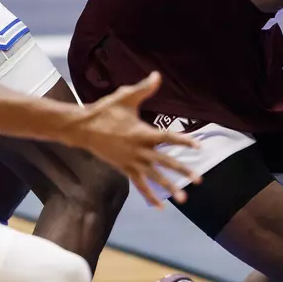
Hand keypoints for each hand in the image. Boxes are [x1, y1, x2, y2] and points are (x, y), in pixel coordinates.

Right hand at [64, 72, 200, 206]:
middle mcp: (138, 150)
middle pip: (165, 161)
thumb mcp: (125, 97)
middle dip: (183, 170)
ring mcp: (131, 161)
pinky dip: (149, 195)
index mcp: (141, 132)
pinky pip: (139, 184)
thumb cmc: (105, 110)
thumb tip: (158, 75)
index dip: (184, 141)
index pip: (167, 137)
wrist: (83, 129)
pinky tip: (159, 206)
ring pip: (154, 177)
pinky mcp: (124, 169)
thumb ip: (144, 88)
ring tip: (184, 198)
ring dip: (169, 187)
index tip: (198, 146)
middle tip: (199, 180)